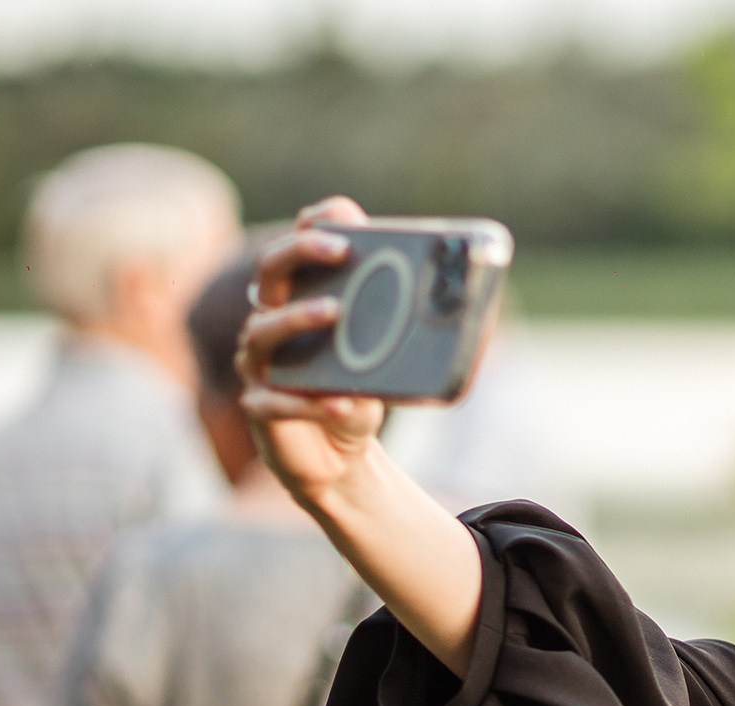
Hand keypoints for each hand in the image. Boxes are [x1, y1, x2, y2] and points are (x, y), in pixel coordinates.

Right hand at [236, 197, 386, 507]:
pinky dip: (308, 402)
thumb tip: (474, 312)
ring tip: (334, 313)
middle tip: (340, 250)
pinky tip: (341, 404)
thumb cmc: (362, 397)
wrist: (341, 461)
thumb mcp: (391, 363)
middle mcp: (271, 324)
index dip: (313, 225)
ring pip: (261, 332)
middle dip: (300, 252)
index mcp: (300, 301)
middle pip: (270, 273)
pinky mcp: (261, 410)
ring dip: (298, 317)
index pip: (297, 248)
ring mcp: (260, 366)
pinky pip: (274, 401)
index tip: (343, 217)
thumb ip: (413, 333)